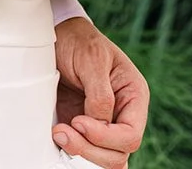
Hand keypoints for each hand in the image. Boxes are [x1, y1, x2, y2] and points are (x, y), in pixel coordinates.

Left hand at [50, 18, 147, 165]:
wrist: (58, 35)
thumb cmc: (79, 41)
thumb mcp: (92, 59)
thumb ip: (100, 95)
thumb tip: (100, 125)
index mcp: (133, 96)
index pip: (131, 134)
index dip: (106, 137)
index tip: (78, 121)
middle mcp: (123, 114)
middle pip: (118, 154)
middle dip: (90, 148)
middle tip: (62, 131)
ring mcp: (104, 124)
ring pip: (103, 159)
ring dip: (80, 152)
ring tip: (58, 132)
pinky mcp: (84, 129)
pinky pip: (86, 153)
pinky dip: (73, 151)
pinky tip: (59, 137)